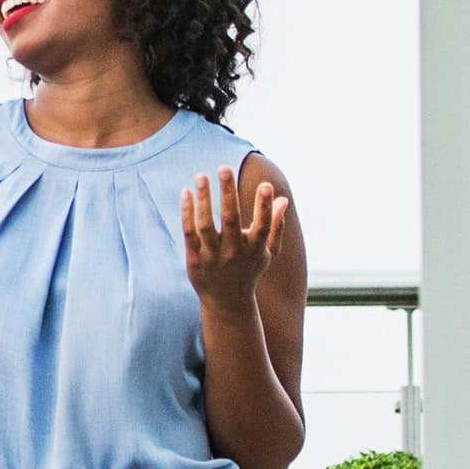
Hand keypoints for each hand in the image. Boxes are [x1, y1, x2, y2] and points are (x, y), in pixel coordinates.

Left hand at [182, 168, 291, 309]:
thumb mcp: (266, 252)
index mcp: (255, 249)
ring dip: (204, 199)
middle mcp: (234, 253)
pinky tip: (187, 193)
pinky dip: (188, 213)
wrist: (227, 302)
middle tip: (224, 167)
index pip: (262, 226)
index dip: (264, 207)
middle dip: (228, 192)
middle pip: (230, 220)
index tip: (266, 185)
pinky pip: (189, 233)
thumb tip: (283, 199)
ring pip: (206, 225)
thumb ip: (275, 225)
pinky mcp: (194, 260)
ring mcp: (213, 257)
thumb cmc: (249, 270)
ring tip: (201, 176)